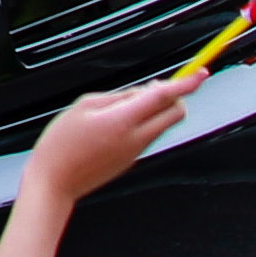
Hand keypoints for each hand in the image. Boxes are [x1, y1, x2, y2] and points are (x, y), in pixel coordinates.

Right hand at [23, 77, 190, 200]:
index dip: (186, 83)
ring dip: (158, 110)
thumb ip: (117, 96)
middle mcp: (136, 138)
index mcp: (123, 121)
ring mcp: (136, 152)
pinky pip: (149, 136)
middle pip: (175, 113)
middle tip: (157, 86)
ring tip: (126, 104)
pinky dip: (144, 123)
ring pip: (163, 124)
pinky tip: (117, 123)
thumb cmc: (61, 143)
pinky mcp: (132, 160)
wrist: (55, 182)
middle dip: (175, 96)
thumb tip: (140, 93)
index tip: (200, 74)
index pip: (164, 97)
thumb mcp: (83, 105)